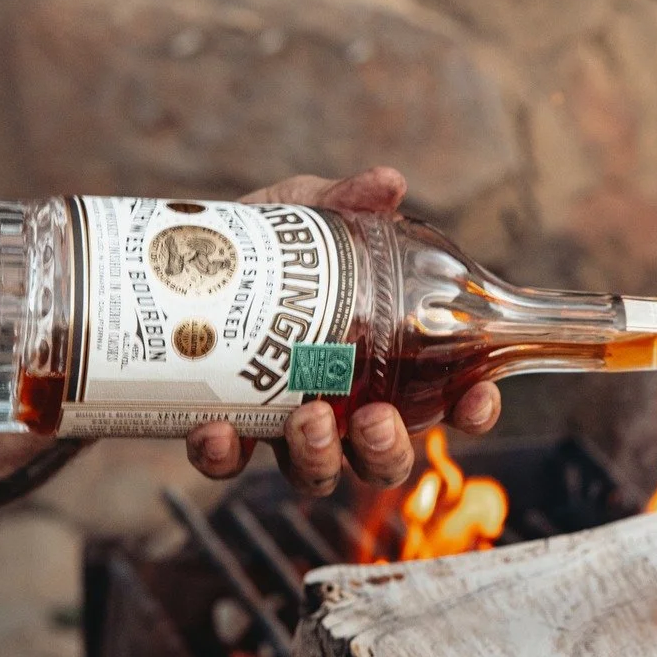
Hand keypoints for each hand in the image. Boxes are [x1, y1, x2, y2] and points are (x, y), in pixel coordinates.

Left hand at [185, 169, 500, 496]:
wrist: (179, 254)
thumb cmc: (265, 243)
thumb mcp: (310, 215)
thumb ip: (349, 201)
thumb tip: (388, 184)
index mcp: (382, 363)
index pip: (445, 400)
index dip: (472, 411)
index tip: (478, 399)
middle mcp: (341, 406)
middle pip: (381, 458)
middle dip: (386, 451)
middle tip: (377, 420)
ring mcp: (281, 424)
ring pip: (315, 472)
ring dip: (318, 458)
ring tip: (309, 418)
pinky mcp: (223, 427)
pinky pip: (227, 463)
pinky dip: (223, 455)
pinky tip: (218, 429)